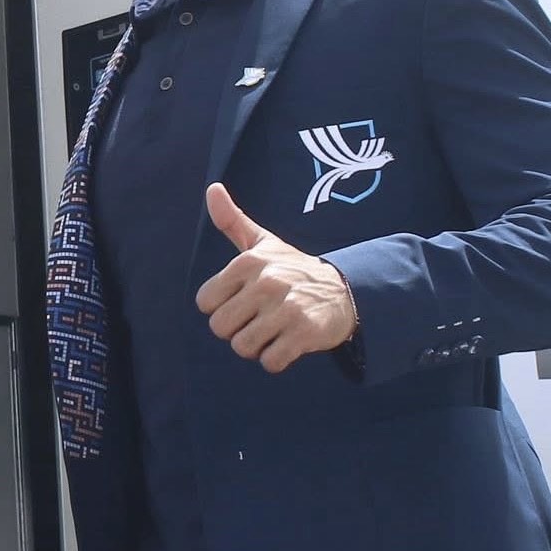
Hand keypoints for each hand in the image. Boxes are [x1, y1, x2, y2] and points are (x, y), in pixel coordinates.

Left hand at [195, 183, 356, 373]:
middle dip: (236, 330)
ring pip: (242, 347)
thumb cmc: (293, 269)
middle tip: (257, 320)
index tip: (242, 301)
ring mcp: (286, 307)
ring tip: (273, 331)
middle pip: (220, 328)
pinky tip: (287, 344)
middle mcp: (266, 282)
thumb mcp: (263, 242)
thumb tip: (212, 188)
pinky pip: (270, 362)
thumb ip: (232, 220)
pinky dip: (275, 360)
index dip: (221, 308)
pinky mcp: (304, 333)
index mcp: (248, 261)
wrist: (345, 291)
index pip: (205, 302)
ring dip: (256, 347)